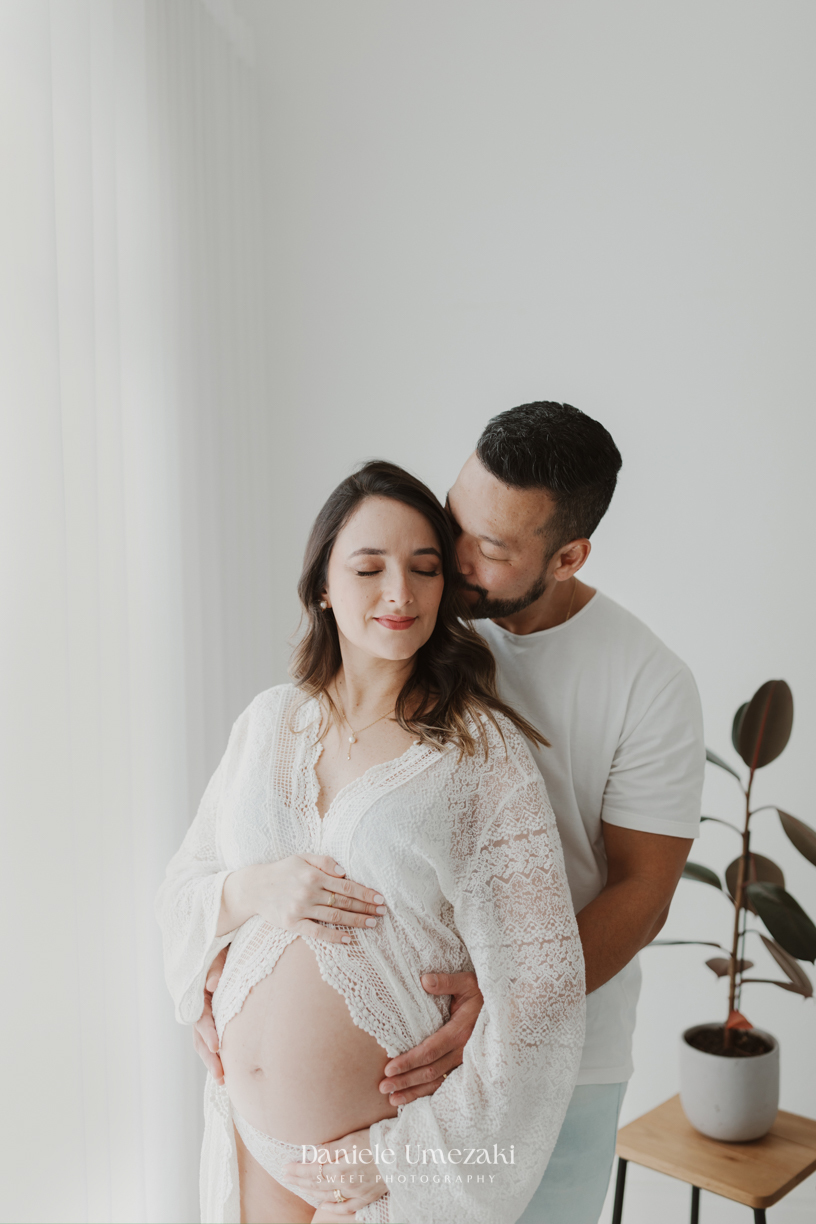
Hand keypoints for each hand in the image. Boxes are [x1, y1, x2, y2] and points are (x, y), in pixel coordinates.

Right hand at [192, 947, 227, 1083]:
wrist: (230, 937)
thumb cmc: (225, 943)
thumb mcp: (219, 950)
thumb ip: (216, 966)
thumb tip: (212, 985)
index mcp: (197, 990)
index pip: (199, 1015)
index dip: (207, 1032)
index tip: (217, 1046)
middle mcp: (198, 1004)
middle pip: (199, 1035)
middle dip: (209, 1057)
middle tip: (221, 1076)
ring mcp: (206, 1011)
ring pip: (203, 1040)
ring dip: (212, 1060)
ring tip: (223, 1081)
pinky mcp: (217, 1015)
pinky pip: (213, 1036)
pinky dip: (217, 1053)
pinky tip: (227, 1070)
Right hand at [238, 854, 387, 944]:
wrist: (254, 887)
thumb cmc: (281, 870)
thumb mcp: (301, 857)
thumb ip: (324, 861)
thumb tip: (344, 871)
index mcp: (313, 875)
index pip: (346, 886)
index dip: (365, 893)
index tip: (379, 898)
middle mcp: (309, 892)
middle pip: (344, 902)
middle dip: (366, 908)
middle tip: (382, 913)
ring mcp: (301, 909)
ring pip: (335, 917)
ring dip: (356, 921)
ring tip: (372, 924)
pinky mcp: (293, 924)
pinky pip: (317, 932)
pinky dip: (334, 936)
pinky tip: (348, 939)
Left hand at [283, 1127, 385, 1216]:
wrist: (402, 1155)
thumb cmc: (376, 1142)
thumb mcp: (351, 1139)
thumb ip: (330, 1149)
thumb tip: (311, 1153)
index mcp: (339, 1169)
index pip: (311, 1171)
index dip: (297, 1170)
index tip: (285, 1168)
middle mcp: (344, 1185)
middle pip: (316, 1185)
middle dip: (299, 1181)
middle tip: (286, 1177)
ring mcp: (355, 1194)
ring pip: (327, 1196)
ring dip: (311, 1192)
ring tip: (299, 1187)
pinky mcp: (365, 1198)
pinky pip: (345, 1207)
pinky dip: (332, 1207)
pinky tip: (324, 1205)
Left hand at [378, 971, 482, 1104]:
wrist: (505, 1007)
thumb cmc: (482, 992)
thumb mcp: (467, 982)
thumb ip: (446, 982)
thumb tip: (424, 980)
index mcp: (460, 1032)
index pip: (429, 1051)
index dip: (408, 1062)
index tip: (389, 1068)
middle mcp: (463, 1051)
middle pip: (430, 1071)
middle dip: (405, 1081)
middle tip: (383, 1088)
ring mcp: (465, 1061)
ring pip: (437, 1082)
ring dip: (414, 1092)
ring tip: (393, 1100)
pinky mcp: (466, 1066)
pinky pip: (446, 1083)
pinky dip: (428, 1093)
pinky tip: (413, 1099)